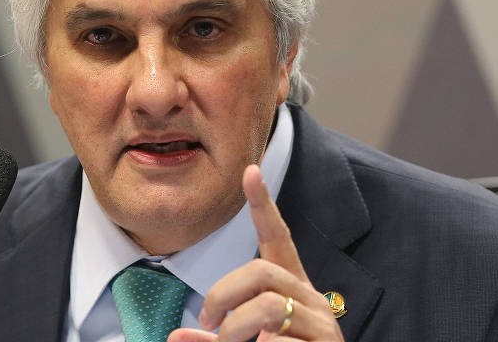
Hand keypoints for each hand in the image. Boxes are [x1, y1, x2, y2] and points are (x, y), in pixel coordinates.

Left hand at [168, 165, 343, 341]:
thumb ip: (215, 337)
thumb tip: (175, 337)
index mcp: (291, 290)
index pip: (278, 239)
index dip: (264, 205)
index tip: (250, 171)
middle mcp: (311, 299)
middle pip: (261, 272)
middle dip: (224, 294)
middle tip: (208, 322)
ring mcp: (323, 325)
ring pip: (267, 307)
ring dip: (235, 330)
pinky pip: (278, 341)